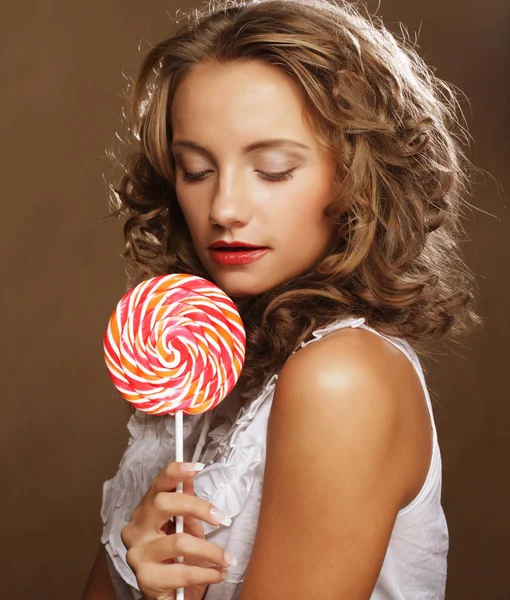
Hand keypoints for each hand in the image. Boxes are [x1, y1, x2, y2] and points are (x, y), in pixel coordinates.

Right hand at [121, 461, 234, 599]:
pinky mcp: (145, 579)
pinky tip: (217, 573)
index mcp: (146, 512)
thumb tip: (191, 479)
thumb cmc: (177, 559)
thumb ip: (187, 506)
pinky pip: (182, 571)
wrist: (171, 597)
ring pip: (178, 541)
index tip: (196, 467)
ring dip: (210, 550)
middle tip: (222, 518)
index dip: (175, 473)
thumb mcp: (186, 528)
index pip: (157, 485)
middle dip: (197, 507)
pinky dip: (206, 572)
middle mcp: (136, 529)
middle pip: (163, 504)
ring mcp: (138, 554)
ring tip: (226, 559)